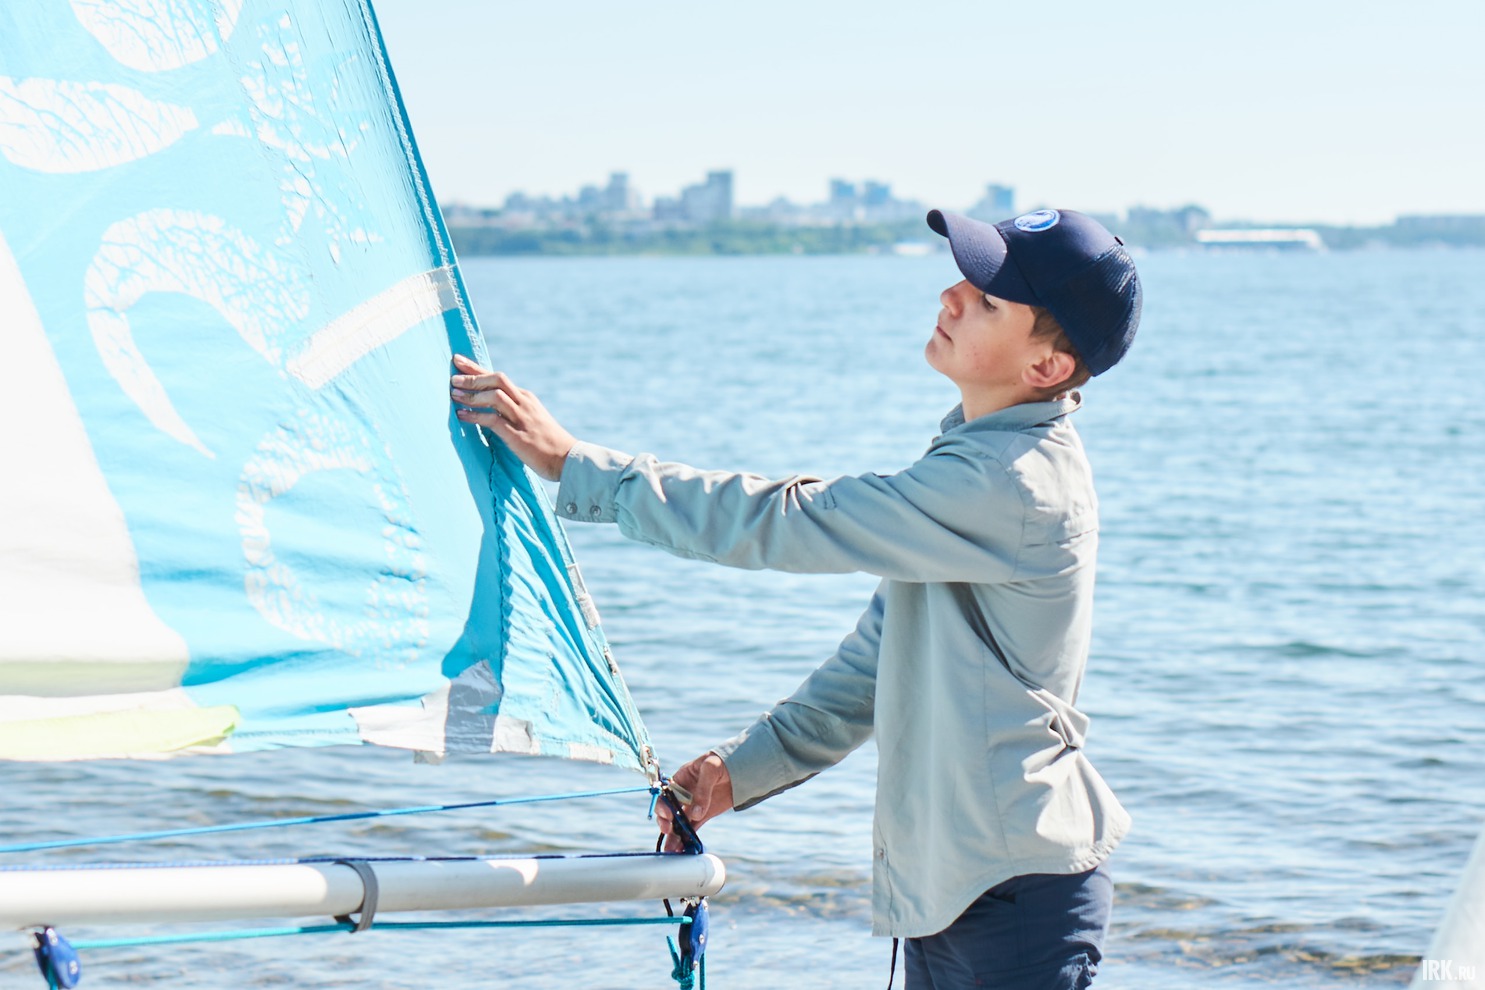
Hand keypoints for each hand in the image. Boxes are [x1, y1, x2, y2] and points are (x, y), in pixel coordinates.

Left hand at [450, 354, 575, 481]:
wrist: (567, 458)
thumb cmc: (547, 443)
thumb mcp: (531, 419)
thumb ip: (513, 411)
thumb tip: (490, 410)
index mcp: (526, 397)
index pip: (498, 377)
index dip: (476, 368)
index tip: (458, 361)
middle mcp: (524, 403)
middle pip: (496, 379)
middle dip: (473, 377)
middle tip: (453, 379)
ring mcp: (521, 417)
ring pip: (494, 396)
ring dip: (472, 395)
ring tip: (454, 396)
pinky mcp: (517, 435)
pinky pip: (493, 420)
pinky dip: (475, 416)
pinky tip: (461, 416)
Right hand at [656, 752, 732, 852]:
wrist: (740, 768)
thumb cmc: (722, 762)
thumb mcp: (711, 768)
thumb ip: (703, 789)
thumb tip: (696, 814)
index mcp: (680, 780)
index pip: (665, 794)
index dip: (662, 806)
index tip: (668, 815)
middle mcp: (682, 795)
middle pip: (667, 811)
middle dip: (665, 822)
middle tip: (668, 830)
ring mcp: (692, 806)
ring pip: (678, 823)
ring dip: (673, 837)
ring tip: (671, 851)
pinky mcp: (703, 815)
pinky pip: (692, 828)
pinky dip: (687, 839)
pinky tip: (683, 850)